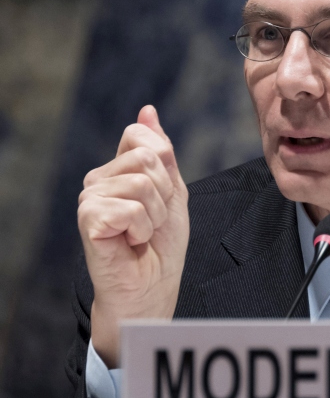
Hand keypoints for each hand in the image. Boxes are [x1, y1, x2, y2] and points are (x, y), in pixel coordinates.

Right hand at [78, 105, 188, 367]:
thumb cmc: (161, 245)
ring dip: (155, 213)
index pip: (142, 137)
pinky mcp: (88, 218)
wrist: (152, 286)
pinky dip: (142, 227)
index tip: (162, 197)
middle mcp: (98, 179)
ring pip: (142, 182)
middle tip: (154, 221)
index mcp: (117, 169)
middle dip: (164, 193)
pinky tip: (131, 241)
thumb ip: (162, 152)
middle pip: (147, 158)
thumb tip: (148, 111)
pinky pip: (132, 207)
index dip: (165, 167)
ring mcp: (90, 198)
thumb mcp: (173, 192)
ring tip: (143, 232)